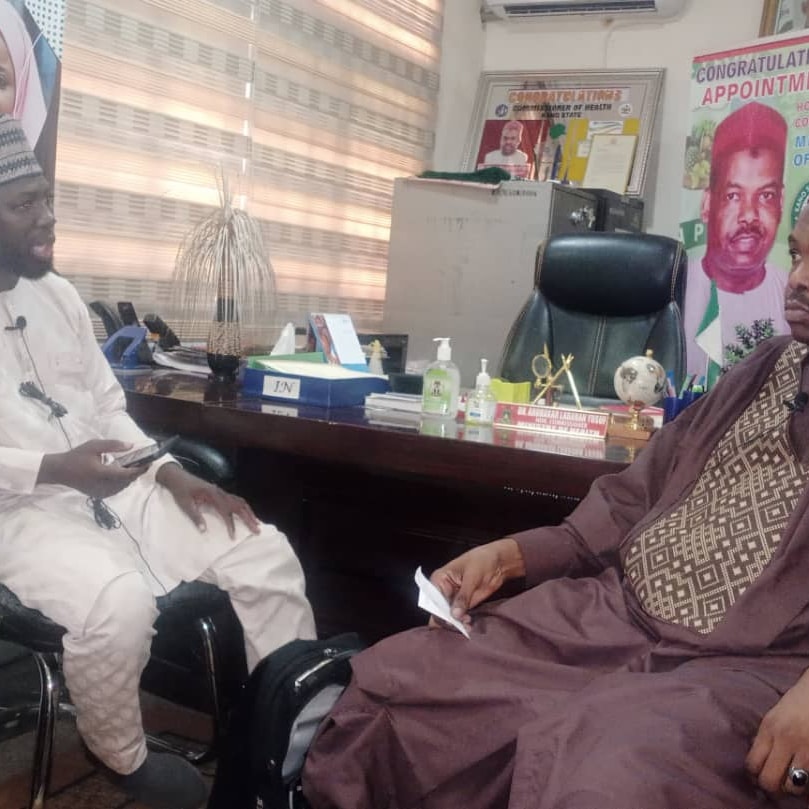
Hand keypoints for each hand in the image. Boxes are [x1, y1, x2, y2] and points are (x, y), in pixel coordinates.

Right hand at [37, 439, 145, 497]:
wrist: (60, 471)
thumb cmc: (76, 456)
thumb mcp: (94, 445)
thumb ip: (113, 445)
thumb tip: (131, 446)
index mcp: (102, 473)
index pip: (127, 474)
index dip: (140, 469)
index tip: (149, 463)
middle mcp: (103, 485)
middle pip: (127, 481)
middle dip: (136, 473)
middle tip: (142, 463)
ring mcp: (100, 492)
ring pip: (122, 487)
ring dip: (129, 478)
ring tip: (132, 467)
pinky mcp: (98, 495)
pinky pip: (115, 490)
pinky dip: (121, 483)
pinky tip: (120, 475)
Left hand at [156, 463, 259, 537]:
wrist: (178, 477)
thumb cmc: (180, 491)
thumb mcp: (185, 504)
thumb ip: (195, 516)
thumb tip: (204, 530)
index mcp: (212, 494)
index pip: (226, 511)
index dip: (231, 524)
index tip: (233, 537)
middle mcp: (220, 492)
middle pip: (239, 505)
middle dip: (249, 518)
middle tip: (257, 530)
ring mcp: (222, 492)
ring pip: (240, 502)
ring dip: (249, 513)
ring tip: (257, 523)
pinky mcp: (221, 493)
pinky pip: (236, 500)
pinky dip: (244, 508)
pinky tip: (248, 514)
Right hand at [429, 538, 524, 624]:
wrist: (498, 563)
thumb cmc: (482, 561)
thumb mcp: (471, 577)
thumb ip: (463, 596)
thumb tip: (455, 614)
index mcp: (439, 579)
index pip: (433, 599)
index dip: (439, 612)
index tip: (450, 620)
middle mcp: (443, 591)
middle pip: (439, 611)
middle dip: (448, 620)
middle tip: (461, 623)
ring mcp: (453, 599)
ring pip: (448, 617)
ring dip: (456, 624)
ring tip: (467, 624)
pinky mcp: (463, 605)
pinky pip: (459, 618)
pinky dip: (462, 624)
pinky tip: (469, 625)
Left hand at [745, 669, 808, 798]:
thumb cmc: (799, 701)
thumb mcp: (775, 715)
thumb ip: (767, 736)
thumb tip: (757, 759)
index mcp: (769, 729)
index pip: (752, 763)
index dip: (754, 776)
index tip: (758, 778)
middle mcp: (785, 740)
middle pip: (769, 780)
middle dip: (771, 788)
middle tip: (776, 786)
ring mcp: (806, 750)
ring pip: (793, 786)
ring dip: (793, 788)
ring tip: (794, 782)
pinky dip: (808, 784)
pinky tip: (807, 779)